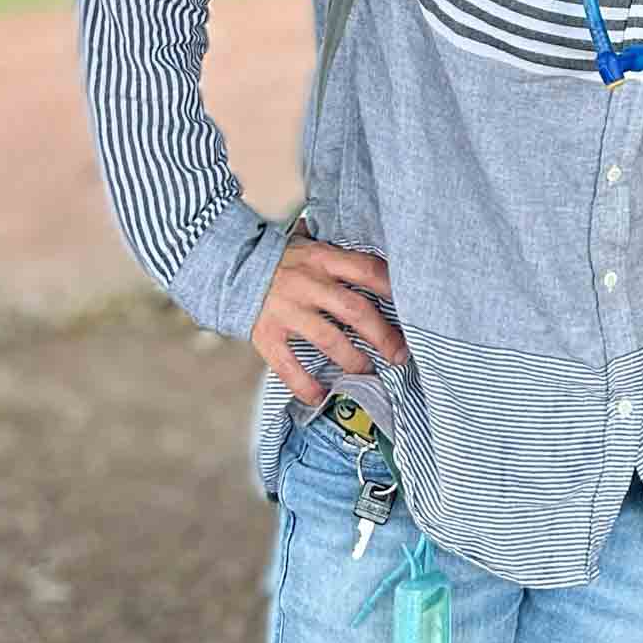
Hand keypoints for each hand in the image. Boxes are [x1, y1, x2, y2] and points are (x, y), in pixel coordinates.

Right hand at [250, 238, 406, 405]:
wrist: (232, 269)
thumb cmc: (285, 260)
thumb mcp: (314, 245)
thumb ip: (341, 257)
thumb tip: (383, 265)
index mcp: (324, 258)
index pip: (367, 270)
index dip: (392, 289)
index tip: (411, 308)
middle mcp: (308, 283)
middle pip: (355, 310)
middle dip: (382, 335)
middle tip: (399, 354)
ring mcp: (287, 310)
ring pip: (328, 339)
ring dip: (353, 360)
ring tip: (369, 373)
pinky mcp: (266, 334)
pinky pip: (288, 364)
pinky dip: (305, 383)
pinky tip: (320, 396)